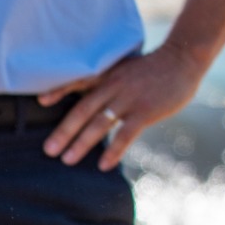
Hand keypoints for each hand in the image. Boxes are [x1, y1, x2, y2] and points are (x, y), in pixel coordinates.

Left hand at [40, 42, 211, 169]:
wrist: (183, 59)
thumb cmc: (153, 67)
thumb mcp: (126, 67)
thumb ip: (108, 81)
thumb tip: (88, 99)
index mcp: (108, 74)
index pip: (79, 81)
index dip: (59, 91)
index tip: (41, 102)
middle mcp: (115, 85)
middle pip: (84, 109)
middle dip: (65, 131)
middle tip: (49, 150)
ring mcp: (130, 98)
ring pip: (100, 123)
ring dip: (82, 143)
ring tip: (68, 160)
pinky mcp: (146, 111)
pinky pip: (125, 134)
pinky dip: (114, 150)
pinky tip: (104, 165)